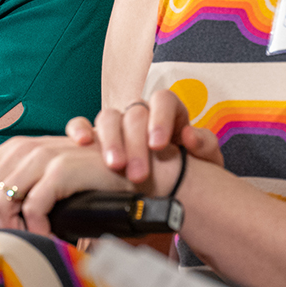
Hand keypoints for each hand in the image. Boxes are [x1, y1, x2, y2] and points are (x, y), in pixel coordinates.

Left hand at [0, 136, 134, 238]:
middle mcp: (19, 149)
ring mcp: (39, 157)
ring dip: (9, 230)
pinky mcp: (60, 169)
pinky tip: (48, 234)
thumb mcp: (42, 178)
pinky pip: (32, 208)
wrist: (131, 166)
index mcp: (9, 150)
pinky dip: (36, 228)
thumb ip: (15, 189)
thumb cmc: (84, 178)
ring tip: (27, 238)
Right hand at [65, 90, 222, 182]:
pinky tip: (82, 143)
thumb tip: (189, 137)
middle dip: (134, 143)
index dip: (159, 119)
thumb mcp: (206, 160)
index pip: (163, 100)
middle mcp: (141, 113)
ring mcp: (117, 124)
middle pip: (134, 113)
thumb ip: (204, 145)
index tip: (158, 145)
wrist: (174, 186)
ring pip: (108, 117)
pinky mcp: (96, 136)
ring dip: (110, 141)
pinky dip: (79, 129)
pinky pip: (81, 123)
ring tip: (114, 166)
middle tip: (137, 173)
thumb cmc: (189, 169)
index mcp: (169, 112)